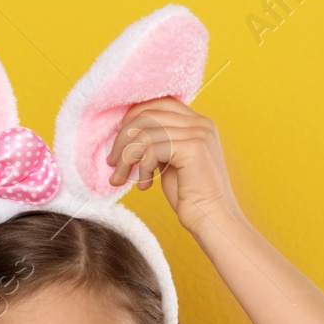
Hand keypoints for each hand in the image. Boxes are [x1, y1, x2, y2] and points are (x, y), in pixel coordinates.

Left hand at [105, 97, 241, 232]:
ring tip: (122, 178)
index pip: (159, 104)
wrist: (212, 219)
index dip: (133, 117)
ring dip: (126, 158)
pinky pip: (152, 149)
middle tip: (111, 162)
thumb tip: (125, 131)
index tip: (118, 140)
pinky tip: (145, 185)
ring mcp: (199, 134)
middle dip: (123, 139)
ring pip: (146, 133)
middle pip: (148, 115)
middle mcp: (201, 123)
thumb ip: (157, 142)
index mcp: (197, 123)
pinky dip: (142, 168)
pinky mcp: (194, 148)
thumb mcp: (170, 161)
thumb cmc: (189, 195)